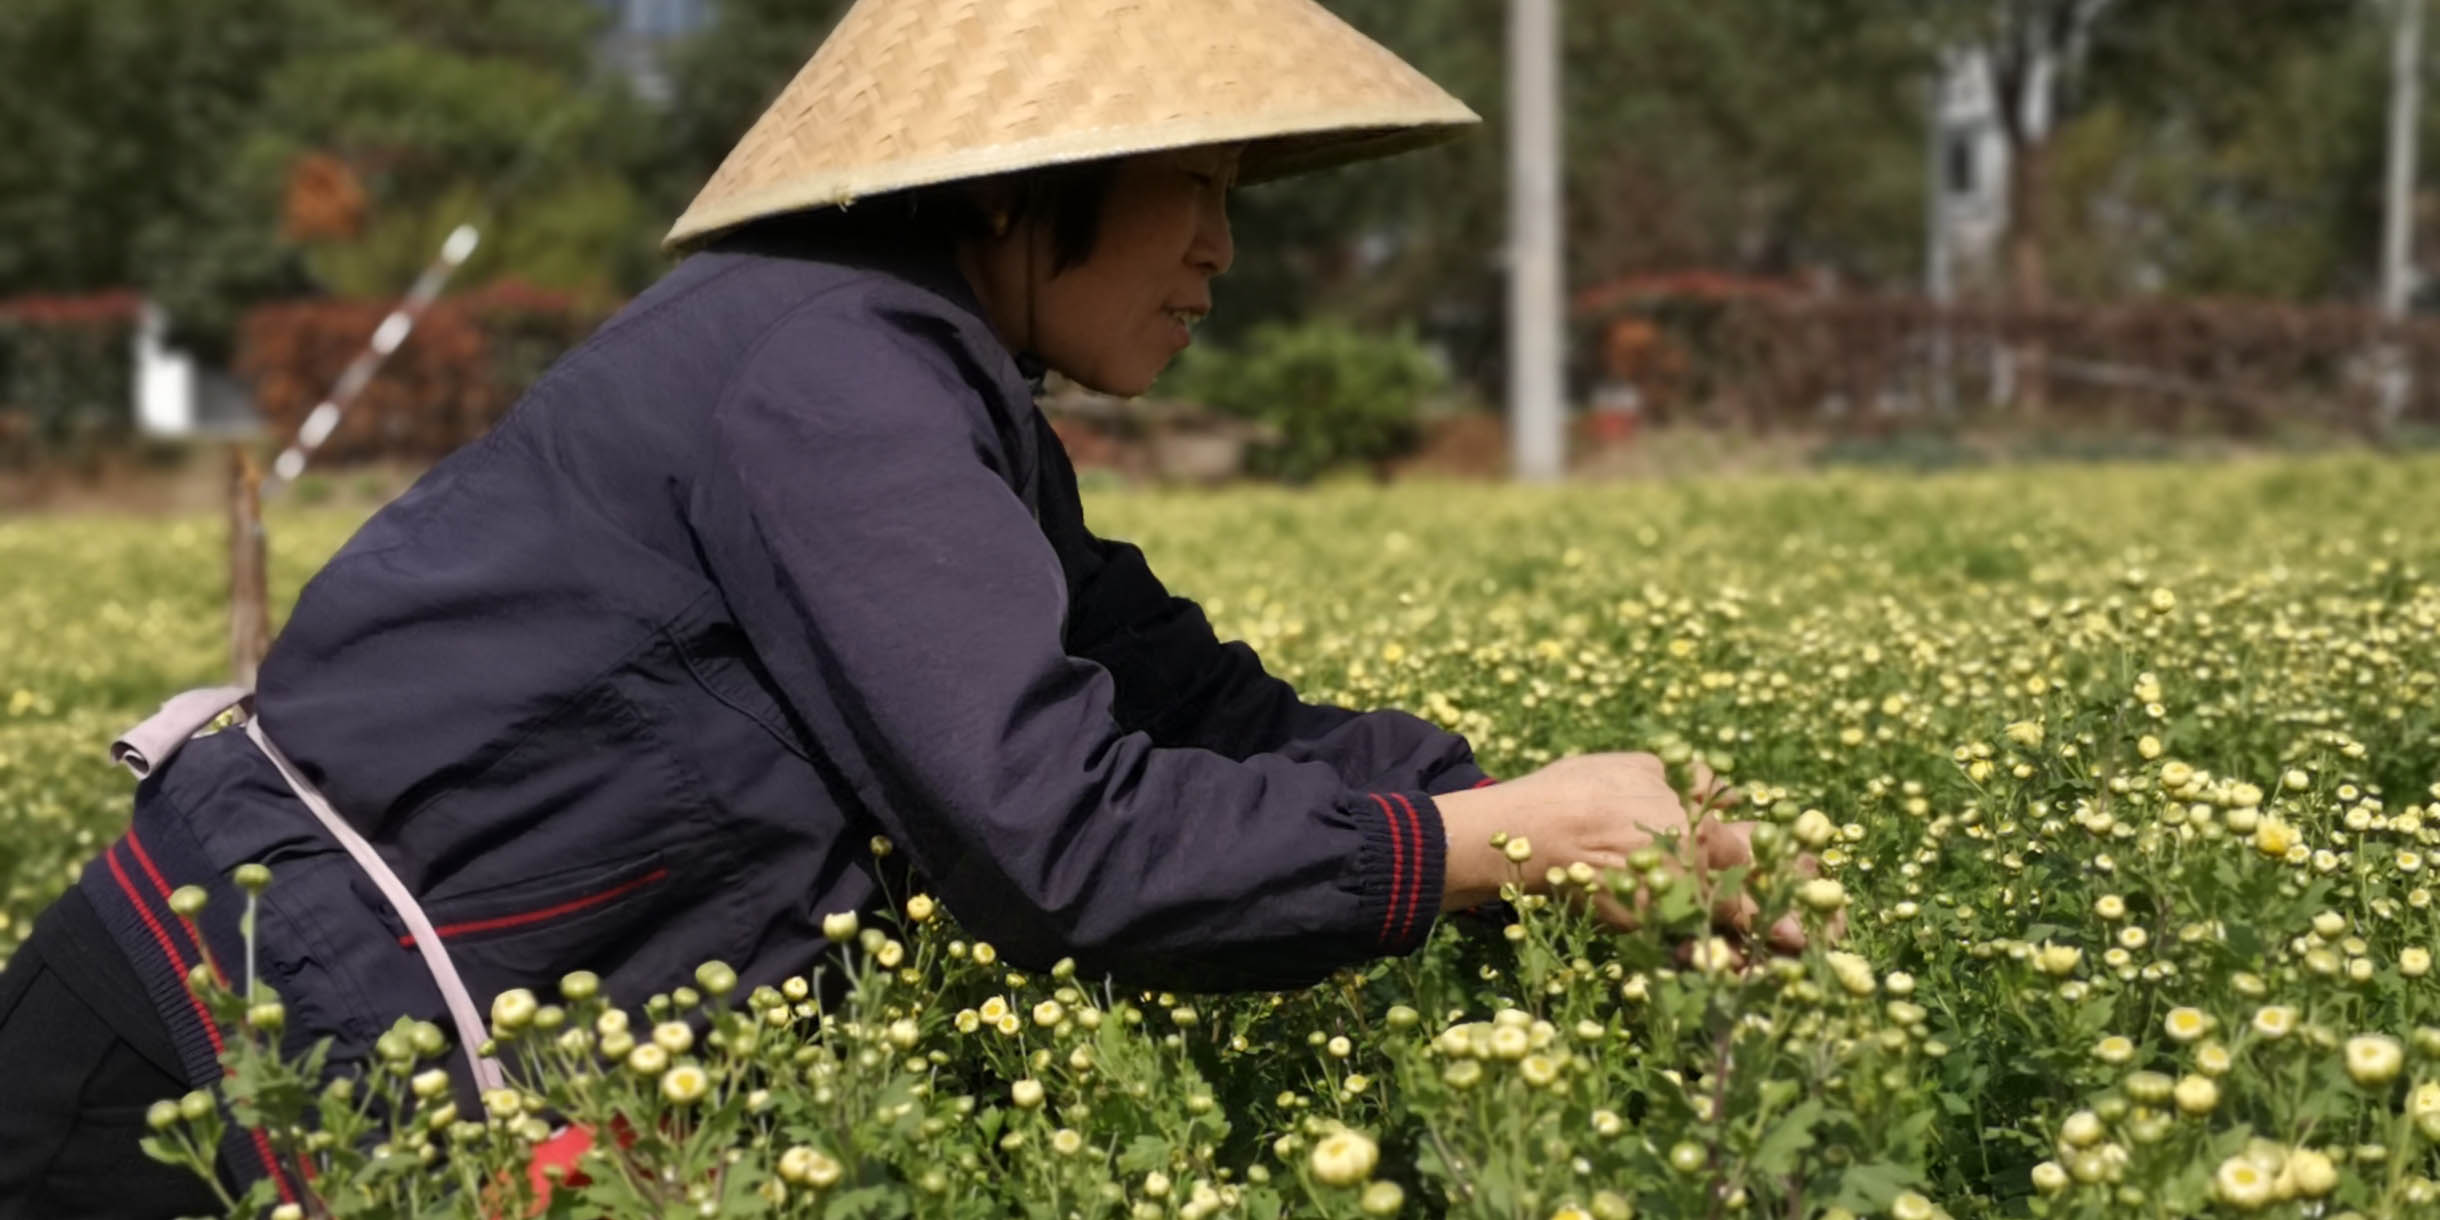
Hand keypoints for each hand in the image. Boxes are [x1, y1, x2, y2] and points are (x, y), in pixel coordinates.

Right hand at [1435, 753, 1825, 955]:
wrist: (1525, 834)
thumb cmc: (1581, 788)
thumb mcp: (1640, 766)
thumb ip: (1691, 780)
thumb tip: (1727, 794)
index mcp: (1697, 828)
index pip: (1762, 856)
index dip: (1798, 874)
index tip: (1824, 888)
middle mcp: (1689, 874)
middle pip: (1756, 904)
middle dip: (1796, 923)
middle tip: (1824, 937)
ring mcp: (1665, 907)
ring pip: (1729, 934)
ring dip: (1762, 950)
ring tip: (1794, 966)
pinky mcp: (1639, 930)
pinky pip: (1688, 948)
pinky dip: (1714, 960)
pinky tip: (1735, 968)